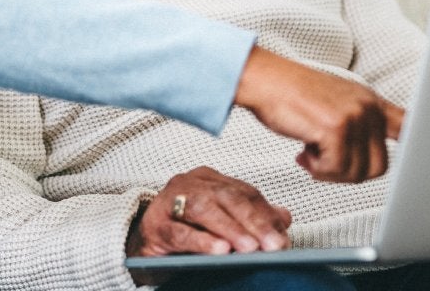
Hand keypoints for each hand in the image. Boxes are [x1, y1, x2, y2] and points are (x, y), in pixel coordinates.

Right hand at [126, 167, 290, 285]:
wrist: (145, 246)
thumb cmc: (186, 233)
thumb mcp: (223, 225)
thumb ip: (252, 218)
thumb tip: (284, 218)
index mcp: (209, 179)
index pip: (243, 192)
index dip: (265, 214)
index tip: (282, 237)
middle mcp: (189, 183)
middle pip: (227, 197)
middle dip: (253, 221)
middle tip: (273, 245)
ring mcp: (169, 201)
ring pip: (204, 208)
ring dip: (230, 229)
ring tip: (250, 247)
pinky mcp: (155, 225)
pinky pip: (180, 232)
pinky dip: (202, 241)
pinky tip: (219, 250)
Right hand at [234, 46, 403, 182]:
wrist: (264, 80)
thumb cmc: (291, 95)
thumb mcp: (335, 102)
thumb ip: (359, 123)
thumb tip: (374, 157)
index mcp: (371, 101)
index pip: (408, 126)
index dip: (416, 146)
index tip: (417, 160)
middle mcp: (367, 107)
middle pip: (379, 167)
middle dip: (349, 173)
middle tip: (325, 162)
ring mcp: (354, 117)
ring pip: (356, 173)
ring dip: (329, 172)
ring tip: (310, 153)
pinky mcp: (336, 128)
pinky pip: (335, 169)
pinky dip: (317, 169)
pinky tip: (303, 153)